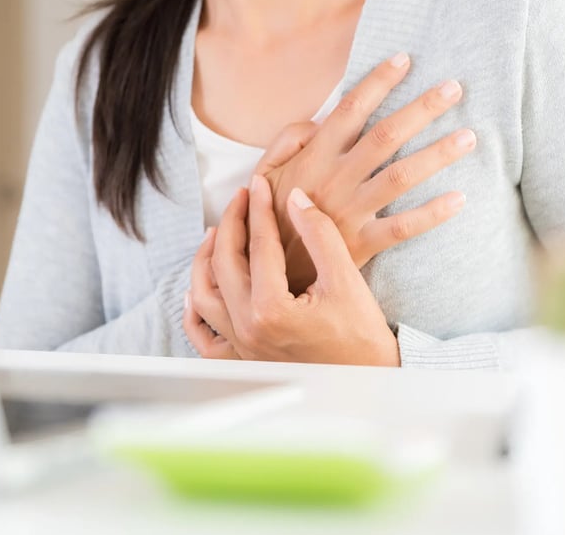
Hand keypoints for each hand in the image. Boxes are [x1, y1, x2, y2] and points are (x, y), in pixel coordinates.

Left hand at [191, 174, 399, 365]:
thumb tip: (295, 198)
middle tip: (242, 197)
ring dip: (206, 260)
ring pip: (205, 295)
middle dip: (232, 224)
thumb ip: (319, 233)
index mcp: (271, 309)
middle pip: (224, 264)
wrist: (368, 381)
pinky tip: (196, 289)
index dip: (259, 208)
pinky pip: (205, 337)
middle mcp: (248, 329)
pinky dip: (195, 310)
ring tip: (218, 232)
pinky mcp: (244, 359)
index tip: (260, 183)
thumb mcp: (345, 278)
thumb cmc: (362, 335)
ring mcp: (242, 347)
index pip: (259, 245)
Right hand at [254, 52, 475, 292]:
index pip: (350, 109)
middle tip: (455, 89)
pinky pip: (402, 227)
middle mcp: (336, 178)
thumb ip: (289, 138)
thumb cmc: (269, 214)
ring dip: (436, 154)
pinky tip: (459, 199)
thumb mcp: (265, 170)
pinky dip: (432, 214)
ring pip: (400, 176)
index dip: (378, 82)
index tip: (404, 59)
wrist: (266, 271)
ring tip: (469, 137)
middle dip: (422, 109)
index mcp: (315, 156)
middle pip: (386, 136)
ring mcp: (350, 211)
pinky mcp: (361, 244)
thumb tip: (319, 120)